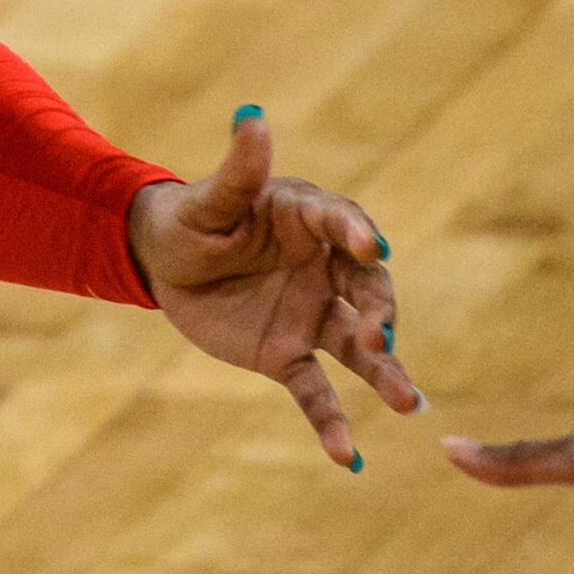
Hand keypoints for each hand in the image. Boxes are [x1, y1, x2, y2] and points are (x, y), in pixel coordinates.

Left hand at [125, 106, 420, 468]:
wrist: (162, 263)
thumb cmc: (187, 218)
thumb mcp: (205, 199)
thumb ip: (236, 170)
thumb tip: (252, 117)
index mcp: (307, 219)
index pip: (342, 224)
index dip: (354, 233)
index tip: (366, 244)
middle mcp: (323, 269)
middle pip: (367, 289)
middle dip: (380, 312)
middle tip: (379, 337)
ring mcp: (310, 314)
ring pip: (358, 345)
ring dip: (384, 371)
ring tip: (411, 402)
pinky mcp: (288, 354)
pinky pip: (317, 390)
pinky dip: (332, 422)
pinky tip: (348, 456)